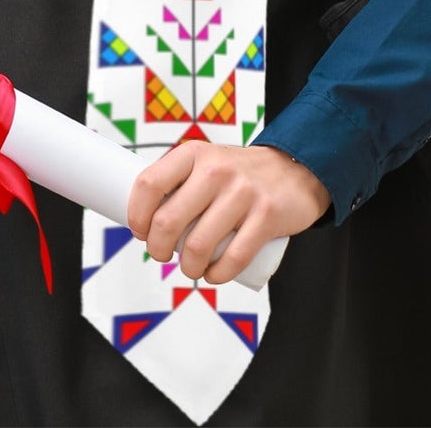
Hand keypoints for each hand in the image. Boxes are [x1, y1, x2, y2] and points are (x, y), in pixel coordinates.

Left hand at [126, 142, 330, 284]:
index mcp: (193, 154)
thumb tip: (144, 217)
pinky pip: (233, 258)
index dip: (136, 214)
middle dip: (157, 249)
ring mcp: (242, 193)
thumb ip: (179, 181)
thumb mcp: (205, 162)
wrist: (294, 170)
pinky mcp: (266, 216)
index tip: (139, 231)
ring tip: (189, 268)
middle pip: (168, 220)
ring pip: (198, 245)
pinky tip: (212, 275)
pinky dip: (217, 275)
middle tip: (161, 255)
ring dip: (187, 268)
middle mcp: (214, 170)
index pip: (149, 184)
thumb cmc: (238, 174)